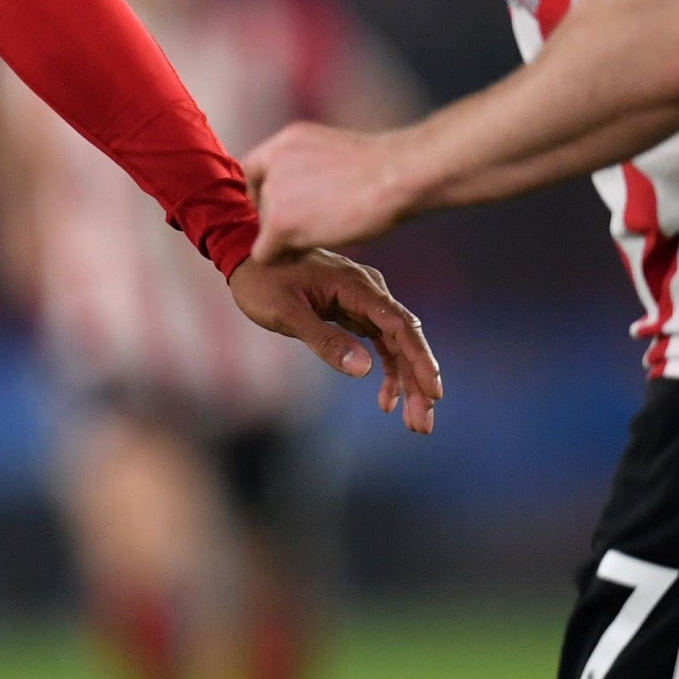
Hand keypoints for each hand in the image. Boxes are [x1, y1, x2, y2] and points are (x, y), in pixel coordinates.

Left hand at [228, 249, 440, 432]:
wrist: (245, 255)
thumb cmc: (262, 281)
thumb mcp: (286, 313)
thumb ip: (323, 340)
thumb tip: (364, 369)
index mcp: (355, 286)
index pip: (400, 325)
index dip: (420, 359)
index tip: (433, 391)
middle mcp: (367, 290)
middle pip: (404, 339)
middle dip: (417, 381)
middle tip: (423, 423)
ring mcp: (362, 300)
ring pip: (396, 344)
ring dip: (406, 381)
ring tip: (412, 421)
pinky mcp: (353, 310)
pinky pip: (379, 342)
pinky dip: (386, 370)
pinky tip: (387, 399)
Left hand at [244, 120, 420, 258]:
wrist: (395, 175)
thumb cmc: (382, 169)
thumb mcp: (332, 154)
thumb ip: (307, 167)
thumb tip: (302, 194)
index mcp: (286, 140)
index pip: (254, 170)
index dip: (268, 194)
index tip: (288, 207)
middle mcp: (273, 161)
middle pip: (261, 203)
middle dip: (282, 218)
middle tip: (316, 226)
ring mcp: (273, 191)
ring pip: (266, 229)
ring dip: (289, 236)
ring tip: (325, 234)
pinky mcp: (279, 221)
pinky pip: (264, 253)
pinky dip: (282, 259)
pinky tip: (308, 254)